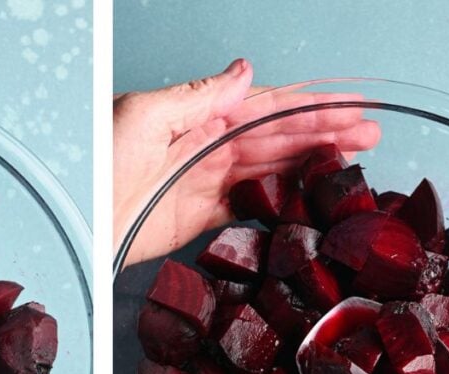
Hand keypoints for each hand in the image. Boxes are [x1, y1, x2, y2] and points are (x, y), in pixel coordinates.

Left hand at [113, 59, 379, 263]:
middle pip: (276, 136)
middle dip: (323, 132)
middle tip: (369, 134)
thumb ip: (199, 97)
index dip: (307, 105)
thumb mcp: (144, 116)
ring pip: (272, 168)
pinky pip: (252, 204)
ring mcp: (205, 182)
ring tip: (355, 159)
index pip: (263, 106)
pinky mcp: (200, 219)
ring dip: (313, 162)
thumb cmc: (97, 166)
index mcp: (194, 116)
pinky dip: (283, 199)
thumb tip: (245, 71)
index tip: (348, 105)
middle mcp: (205, 146)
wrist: (79, 227)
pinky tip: (312, 195)